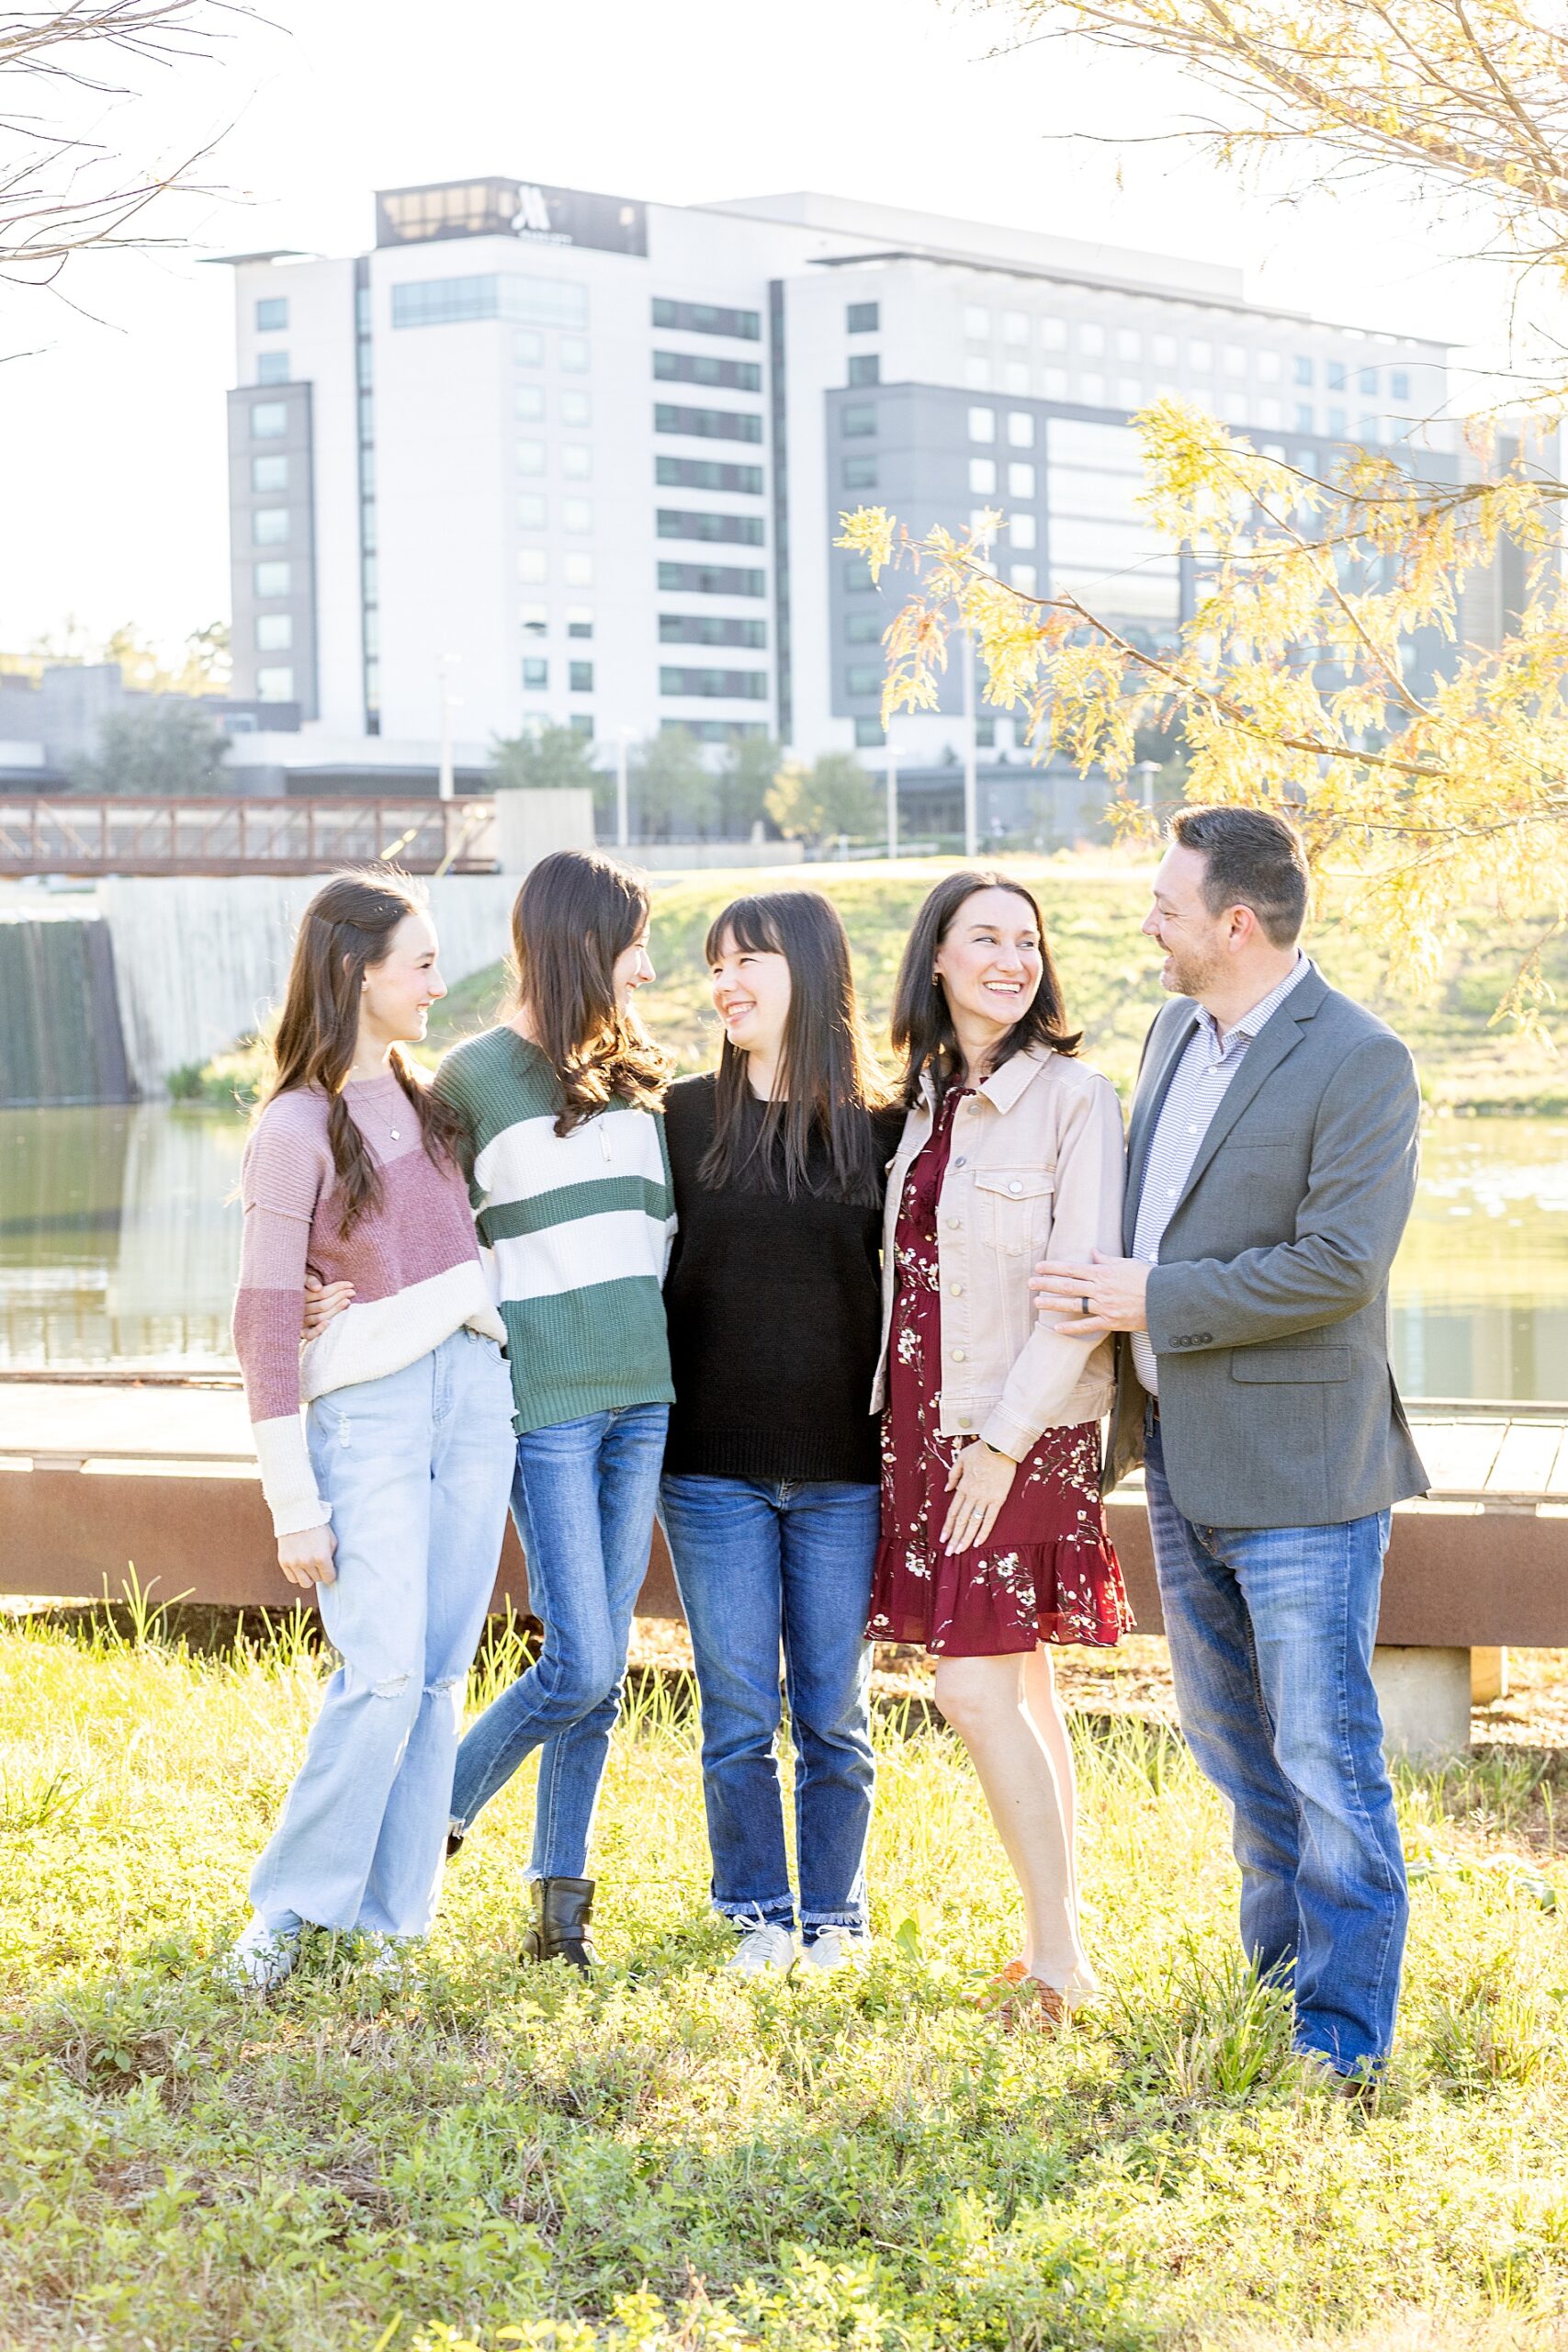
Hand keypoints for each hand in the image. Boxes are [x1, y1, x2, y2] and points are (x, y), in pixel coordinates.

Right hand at [277, 1524, 336, 1588]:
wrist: (297, 1514)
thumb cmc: (317, 1526)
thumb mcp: (332, 1540)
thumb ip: (331, 1557)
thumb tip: (330, 1570)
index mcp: (322, 1557)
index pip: (329, 1578)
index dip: (330, 1574)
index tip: (329, 1569)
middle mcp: (308, 1562)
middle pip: (317, 1580)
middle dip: (319, 1573)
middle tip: (318, 1563)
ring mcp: (294, 1563)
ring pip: (304, 1583)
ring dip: (308, 1576)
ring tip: (309, 1566)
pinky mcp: (284, 1561)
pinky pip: (292, 1578)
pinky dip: (297, 1574)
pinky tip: (300, 1565)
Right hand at [301, 1276, 354, 1341]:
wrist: (283, 1303)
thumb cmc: (299, 1287)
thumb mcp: (302, 1279)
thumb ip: (309, 1280)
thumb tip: (318, 1288)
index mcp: (299, 1295)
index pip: (322, 1293)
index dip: (337, 1288)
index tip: (350, 1285)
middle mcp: (299, 1310)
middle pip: (323, 1305)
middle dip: (339, 1297)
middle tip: (352, 1292)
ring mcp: (300, 1322)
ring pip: (320, 1318)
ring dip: (335, 1310)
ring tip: (347, 1301)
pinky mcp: (301, 1332)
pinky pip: (309, 1334)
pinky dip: (318, 1330)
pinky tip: (329, 1323)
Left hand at [941, 1440, 1016, 1554]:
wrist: (1000, 1445)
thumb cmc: (981, 1450)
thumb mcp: (961, 1459)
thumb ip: (953, 1475)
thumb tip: (947, 1489)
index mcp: (963, 1486)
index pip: (953, 1512)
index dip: (947, 1527)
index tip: (942, 1539)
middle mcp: (972, 1495)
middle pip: (961, 1521)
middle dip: (954, 1538)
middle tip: (949, 1553)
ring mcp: (985, 1498)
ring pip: (973, 1522)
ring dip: (965, 1538)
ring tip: (960, 1551)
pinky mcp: (998, 1499)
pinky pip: (990, 1518)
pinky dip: (983, 1531)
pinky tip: (978, 1542)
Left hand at [1029, 1249, 1148, 1336]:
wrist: (1166, 1298)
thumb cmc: (1148, 1278)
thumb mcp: (1127, 1263)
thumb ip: (1107, 1259)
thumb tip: (1093, 1251)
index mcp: (1103, 1273)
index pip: (1072, 1268)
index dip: (1053, 1267)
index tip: (1039, 1267)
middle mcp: (1100, 1289)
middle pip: (1068, 1285)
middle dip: (1047, 1284)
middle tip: (1030, 1283)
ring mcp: (1104, 1306)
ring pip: (1073, 1305)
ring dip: (1054, 1304)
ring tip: (1037, 1303)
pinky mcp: (1111, 1321)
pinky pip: (1088, 1326)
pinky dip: (1072, 1328)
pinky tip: (1057, 1328)